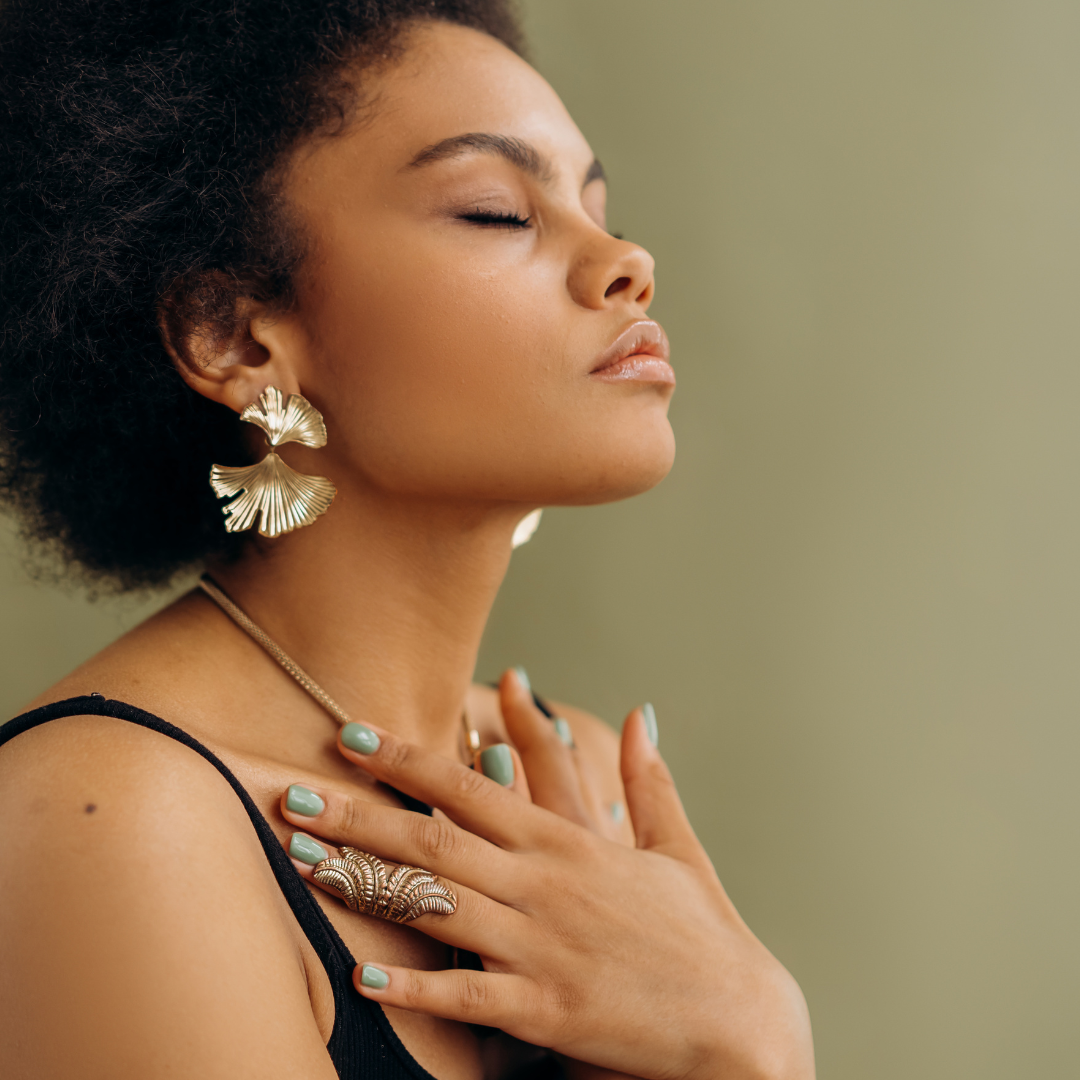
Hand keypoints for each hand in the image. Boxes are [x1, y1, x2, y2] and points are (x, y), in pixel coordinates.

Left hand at [281, 679, 814, 1079]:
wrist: (740, 1024)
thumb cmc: (704, 934)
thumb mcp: (677, 848)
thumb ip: (649, 780)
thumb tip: (640, 715)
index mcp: (570, 842)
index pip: (472, 786)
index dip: (408, 759)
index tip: (352, 736)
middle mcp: (546, 884)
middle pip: (435, 839)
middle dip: (359, 814)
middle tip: (294, 794)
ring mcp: (543, 945)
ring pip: (437, 904)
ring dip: (365, 883)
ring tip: (304, 862)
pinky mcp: (547, 1008)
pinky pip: (468, 994)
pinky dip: (417, 985)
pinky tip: (364, 976)